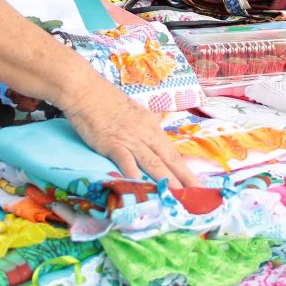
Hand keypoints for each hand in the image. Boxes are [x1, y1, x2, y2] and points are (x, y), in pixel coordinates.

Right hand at [62, 83, 200, 187]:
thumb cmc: (107, 101)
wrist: (86, 91)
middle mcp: (145, 134)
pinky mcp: (112, 143)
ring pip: (153, 162)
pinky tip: (140, 184)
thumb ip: (145, 127)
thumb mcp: (134, 112)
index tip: (198, 185)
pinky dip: (133, 172)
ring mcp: (129, 139)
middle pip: (169, 159)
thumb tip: (154, 135)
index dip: (186, 170)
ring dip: (166, 180)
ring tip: (178, 195)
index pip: (173, 153)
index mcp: (152, 127)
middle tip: (199, 195)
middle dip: (185, 179)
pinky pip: (125, 160)